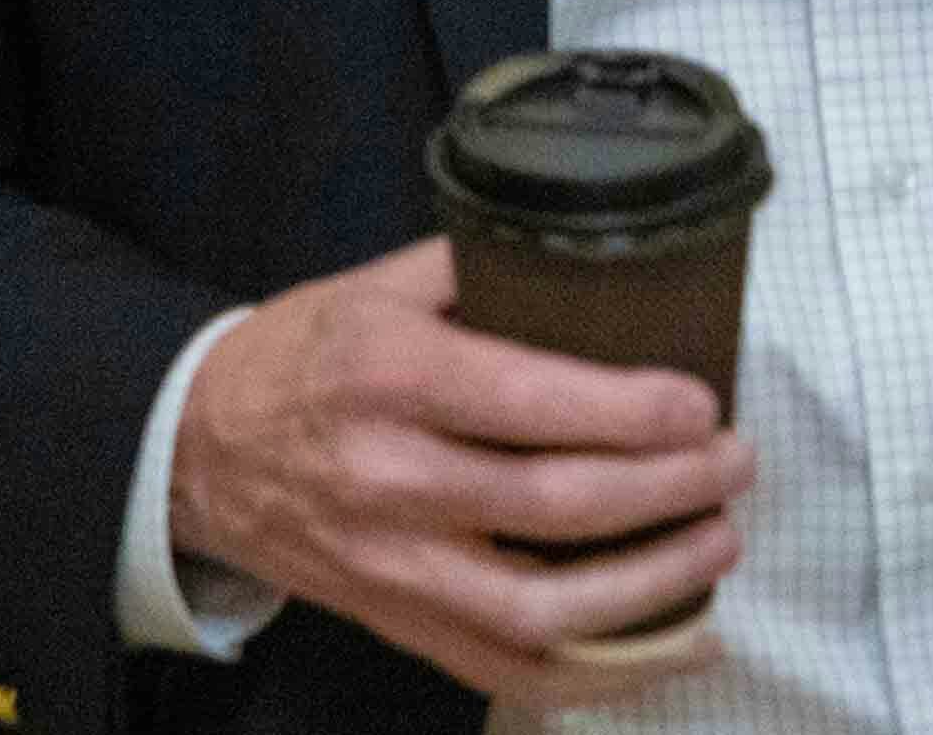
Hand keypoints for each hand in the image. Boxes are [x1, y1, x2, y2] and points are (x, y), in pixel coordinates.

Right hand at [169, 237, 752, 703]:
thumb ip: (482, 268)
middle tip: (734, 464)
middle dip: (667, 488)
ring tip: (719, 543)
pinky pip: (507, 664)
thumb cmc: (305, 356)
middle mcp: (391, 477)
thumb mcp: (378, 285)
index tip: (701, 404)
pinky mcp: (397, 621)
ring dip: (651, 584)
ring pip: (540, 604)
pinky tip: (674, 641)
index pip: (528, 402)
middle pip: (553, 504)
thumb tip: (600, 261)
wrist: (199, 451)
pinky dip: (599, 669)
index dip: (630, 410)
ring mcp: (394, 565)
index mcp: (391, 375)